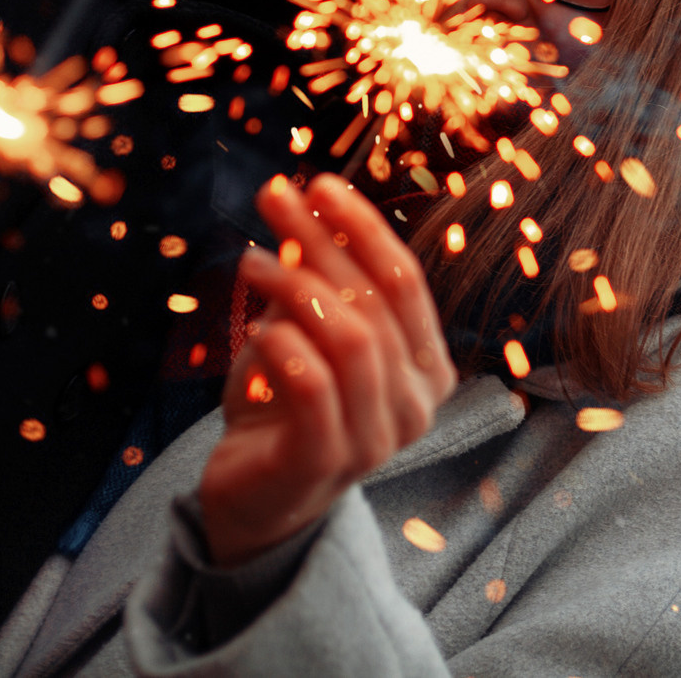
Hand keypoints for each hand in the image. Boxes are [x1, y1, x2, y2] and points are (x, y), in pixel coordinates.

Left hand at [198, 175, 457, 568]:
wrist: (254, 498)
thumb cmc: (285, 406)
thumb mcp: (307, 330)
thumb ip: (319, 278)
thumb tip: (305, 201)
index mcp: (428, 367)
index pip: (405, 280)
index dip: (363, 225)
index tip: (319, 182)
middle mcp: (418, 405)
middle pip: (375, 300)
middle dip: (321, 239)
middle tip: (274, 198)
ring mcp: (378, 439)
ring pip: (350, 337)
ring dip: (294, 286)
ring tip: (252, 264)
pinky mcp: (326, 463)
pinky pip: (312, 385)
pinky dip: (282, 344)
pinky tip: (255, 330)